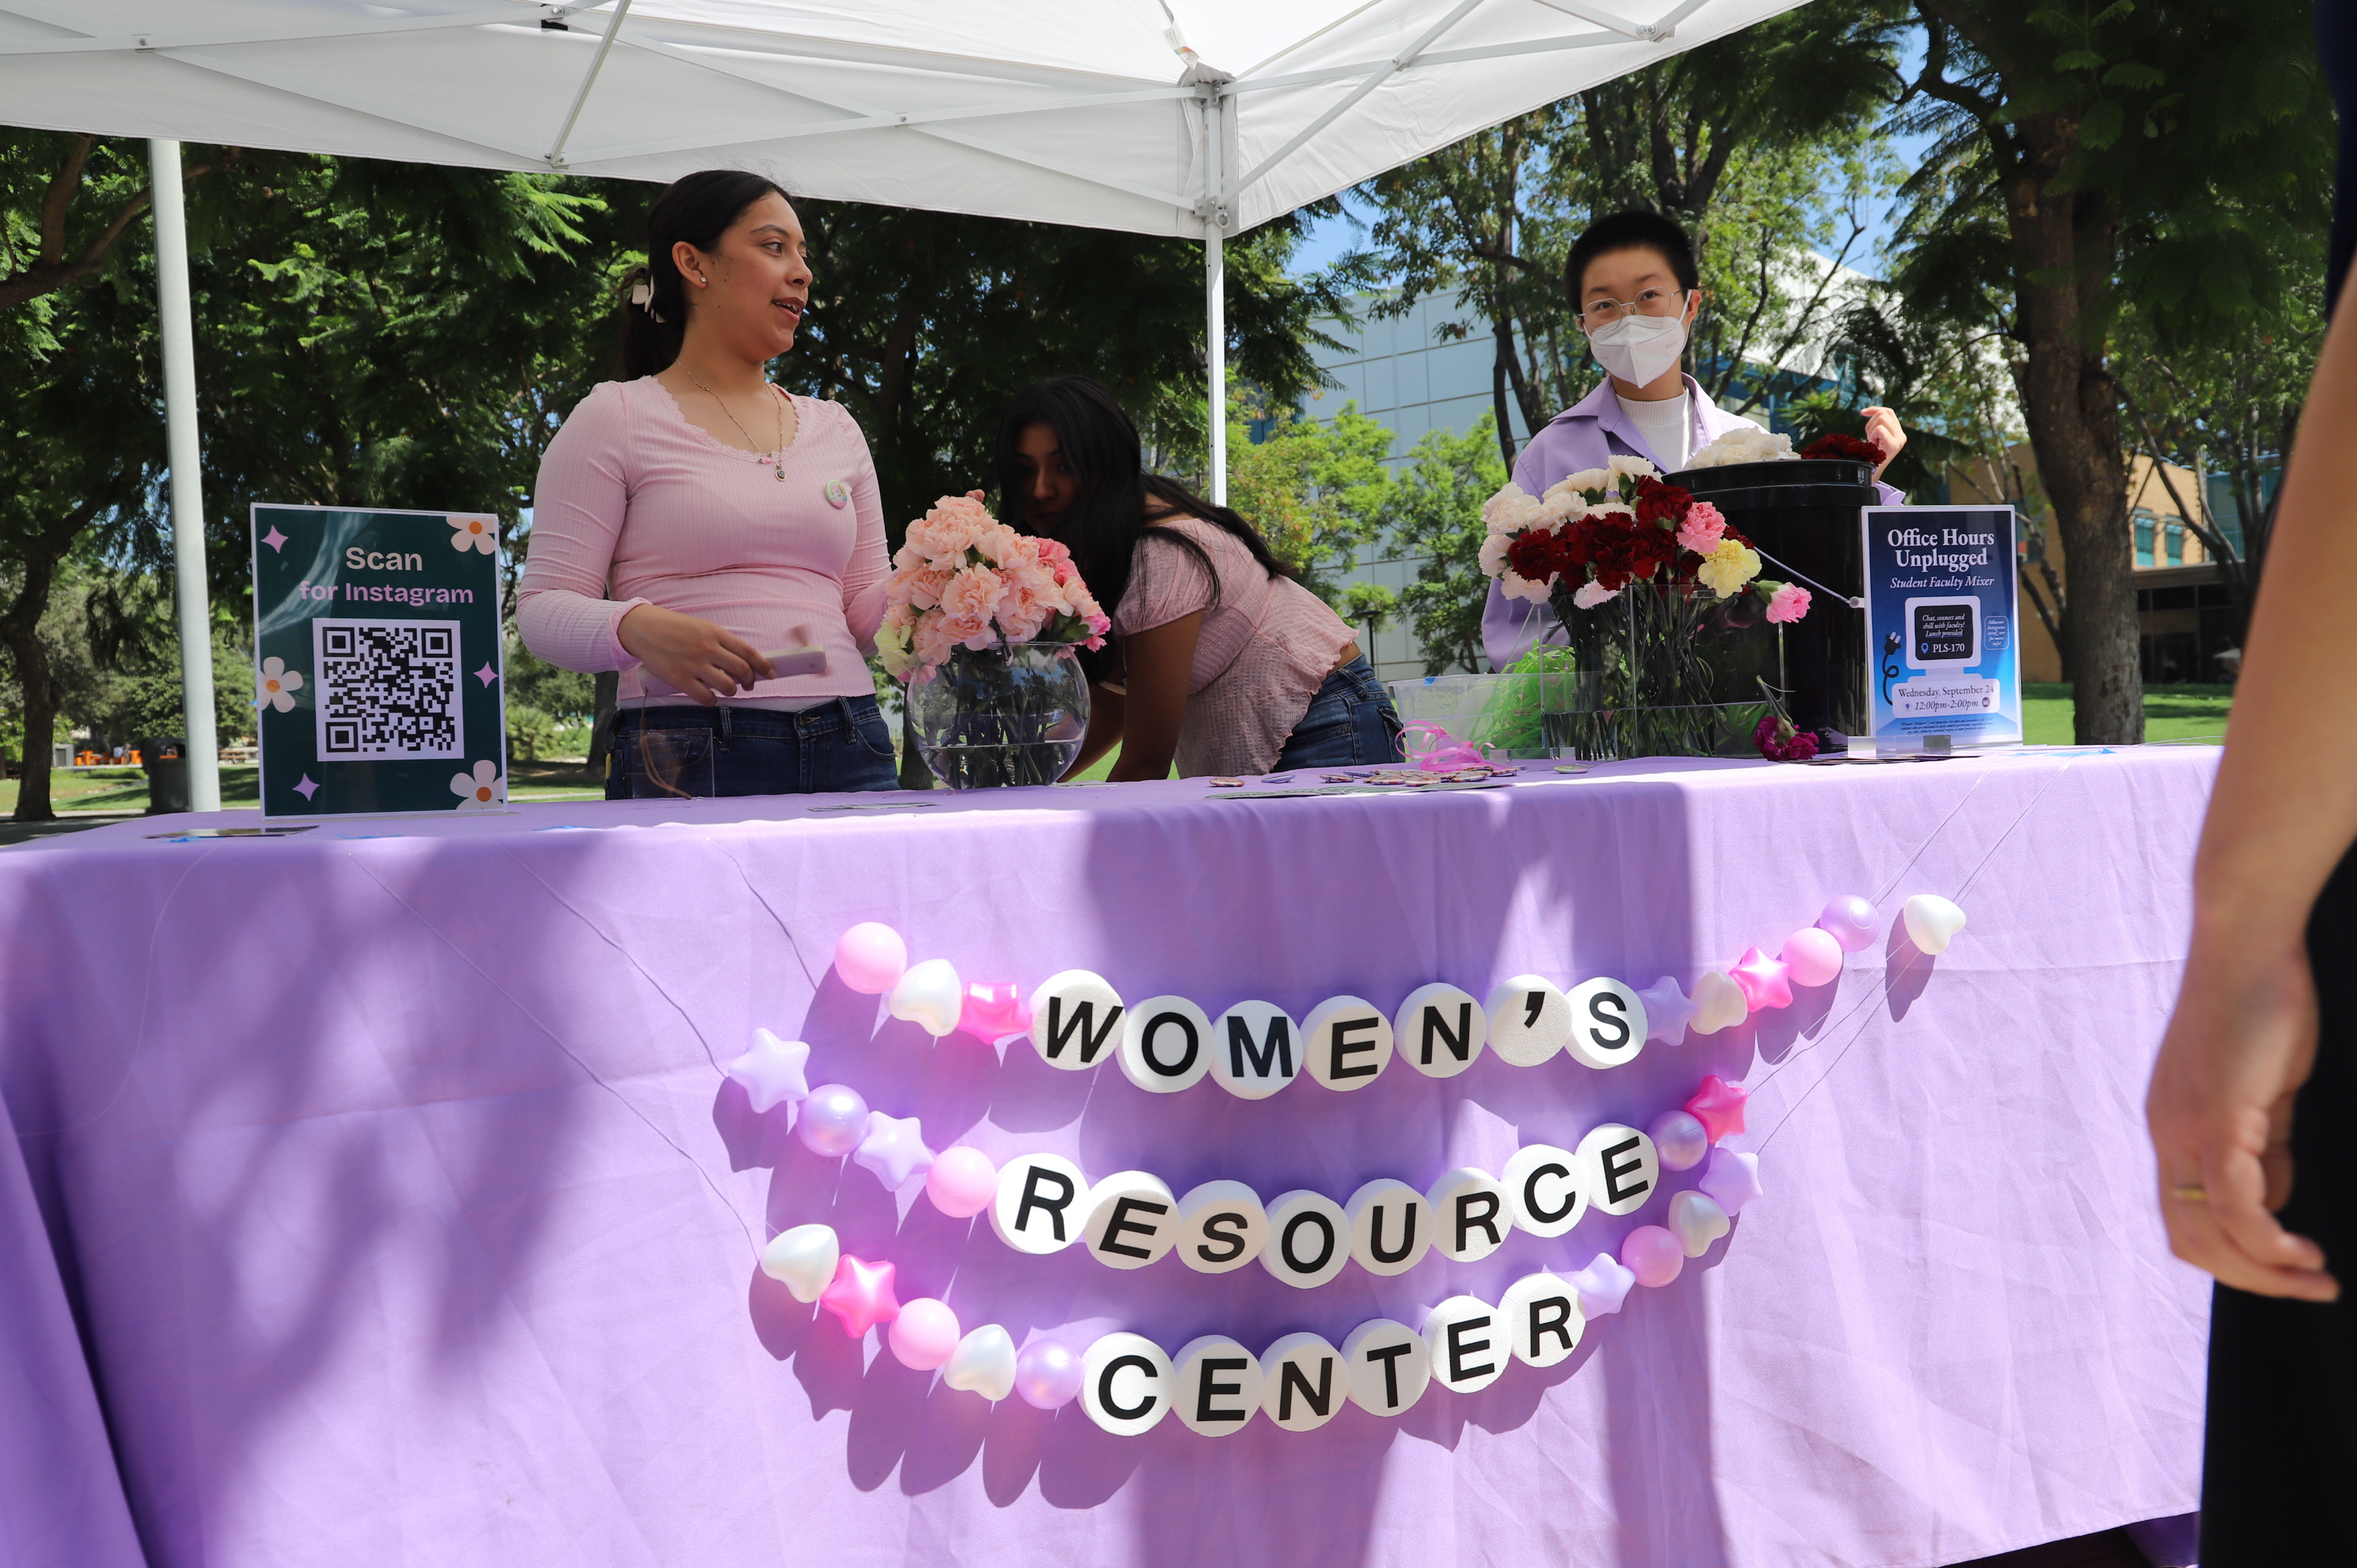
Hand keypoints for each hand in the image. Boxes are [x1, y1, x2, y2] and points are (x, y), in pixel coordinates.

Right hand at [615, 603, 775, 704]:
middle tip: (748, 686)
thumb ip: (720, 642)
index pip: (748, 652)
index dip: (764, 665)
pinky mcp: (680, 679)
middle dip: (750, 681)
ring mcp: (694, 664)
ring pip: (727, 686)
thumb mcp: (701, 627)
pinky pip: (706, 697)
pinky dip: (712, 700)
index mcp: (715, 633)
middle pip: (742, 671)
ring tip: (727, 690)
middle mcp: (708, 648)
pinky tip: (710, 697)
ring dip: (731, 691)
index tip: (771, 673)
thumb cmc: (673, 628)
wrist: (643, 628)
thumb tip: (741, 662)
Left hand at [1862, 406, 1906, 479]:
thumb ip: (1877, 425)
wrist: (1869, 474)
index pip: (1888, 412)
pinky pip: (1879, 429)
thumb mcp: (1874, 438)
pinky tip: (1873, 445)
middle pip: (1883, 414)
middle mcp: (1902, 435)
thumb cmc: (1870, 456)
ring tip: (1872, 442)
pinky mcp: (1893, 444)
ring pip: (1881, 419)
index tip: (1862, 412)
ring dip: (1870, 430)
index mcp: (1899, 433)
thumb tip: (1865, 411)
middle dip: (1870, 424)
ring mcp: (1899, 440)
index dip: (1875, 409)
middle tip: (1869, 439)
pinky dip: (1872, 435)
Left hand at [2146, 931, 2338, 1299]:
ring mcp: (2184, 1127)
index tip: (2289, 1269)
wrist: (2246, 943)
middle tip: (2310, 1288)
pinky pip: (2232, 1201)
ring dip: (2265, 1270)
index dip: (2234, 1258)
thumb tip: (2277, 1193)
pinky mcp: (2215, 1117)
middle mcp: (2166, 1133)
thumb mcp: (2261, 1092)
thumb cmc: (2261, 1006)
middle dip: (2252, 1278)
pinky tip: (2305, 1250)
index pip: (2183, 1217)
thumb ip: (2264, 1144)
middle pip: (2189, 1240)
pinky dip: (2267, 1239)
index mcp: (2172, 1127)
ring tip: (2316, 1277)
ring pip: (2209, 1232)